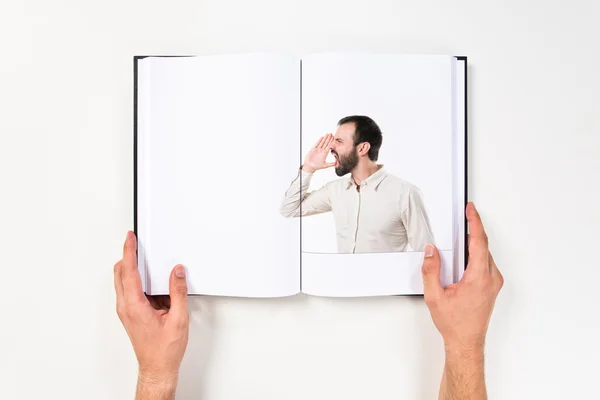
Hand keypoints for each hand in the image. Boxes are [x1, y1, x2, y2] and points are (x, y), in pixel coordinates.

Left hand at [114, 231, 188, 394]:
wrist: (157, 368)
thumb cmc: (164, 350)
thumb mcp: (178, 319)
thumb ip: (178, 292)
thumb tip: (177, 272)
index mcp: (135, 306)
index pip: (128, 271)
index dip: (129, 251)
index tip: (130, 238)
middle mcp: (126, 307)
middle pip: (120, 273)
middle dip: (127, 256)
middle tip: (136, 243)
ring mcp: (126, 311)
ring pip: (123, 282)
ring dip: (132, 269)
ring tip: (147, 261)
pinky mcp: (130, 314)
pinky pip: (129, 291)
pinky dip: (136, 281)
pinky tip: (152, 283)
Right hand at [302, 133, 336, 172]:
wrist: (310, 166)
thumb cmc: (317, 166)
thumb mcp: (325, 165)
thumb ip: (330, 164)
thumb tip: (336, 164)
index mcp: (325, 154)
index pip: (329, 146)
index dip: (331, 142)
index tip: (334, 138)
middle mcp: (321, 151)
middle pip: (326, 143)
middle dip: (329, 138)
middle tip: (331, 134)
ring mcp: (317, 149)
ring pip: (322, 142)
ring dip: (325, 138)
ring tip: (327, 134)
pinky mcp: (313, 149)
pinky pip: (316, 144)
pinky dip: (319, 141)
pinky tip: (322, 137)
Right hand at [421, 202, 502, 353]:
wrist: (466, 341)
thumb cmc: (455, 323)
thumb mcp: (435, 296)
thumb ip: (431, 271)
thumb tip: (431, 252)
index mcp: (479, 278)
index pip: (479, 242)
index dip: (475, 222)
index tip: (471, 210)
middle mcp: (491, 278)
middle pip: (483, 246)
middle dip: (472, 231)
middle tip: (464, 218)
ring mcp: (494, 283)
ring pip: (485, 255)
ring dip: (473, 245)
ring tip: (460, 239)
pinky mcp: (493, 286)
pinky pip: (486, 263)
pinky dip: (476, 255)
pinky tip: (465, 257)